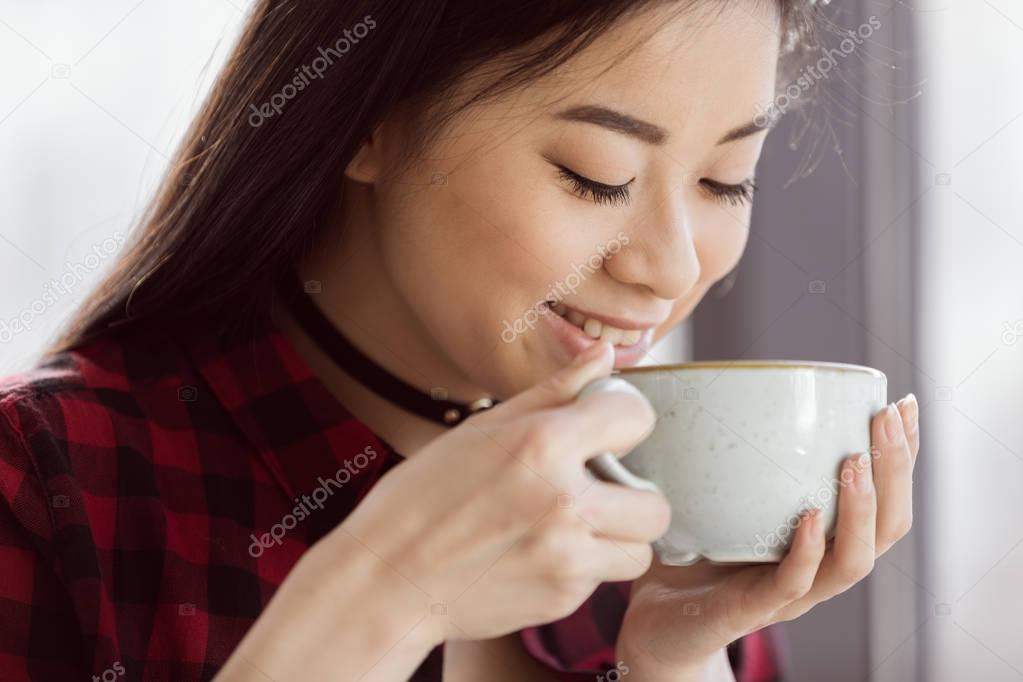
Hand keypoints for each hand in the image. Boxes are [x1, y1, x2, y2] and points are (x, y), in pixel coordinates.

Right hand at [339, 340, 670, 644]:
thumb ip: (553, 392)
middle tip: (595, 489)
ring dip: (616, 536)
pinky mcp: (561, 598)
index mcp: (542, 444)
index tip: (603, 429)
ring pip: (639, 549)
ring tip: (573, 525)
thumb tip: (604, 356)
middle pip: (655, 502)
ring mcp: (567, 558)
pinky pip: (601, 579)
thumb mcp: (483, 429)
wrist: (387, 580)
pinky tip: (540, 552)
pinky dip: (582, 566)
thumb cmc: (422, 498)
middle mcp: (564, 502)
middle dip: (632, 493)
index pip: (635, 417)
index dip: (622, 419)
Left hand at [615, 393, 919, 678]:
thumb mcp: (721, 495)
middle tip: (886, 418)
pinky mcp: (751, 612)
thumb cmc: (690, 556)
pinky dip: (807, 551)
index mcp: (822, 540)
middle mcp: (818, 568)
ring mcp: (789, 595)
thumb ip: (736, 450)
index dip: (901, 456)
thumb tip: (724, 377)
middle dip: (895, 470)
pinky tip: (809, 517)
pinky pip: (792, 585)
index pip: (882, 498)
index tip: (902, 403)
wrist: (655, 624)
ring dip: (861, 508)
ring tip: (855, 460)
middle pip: (885, 527)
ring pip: (853, 561)